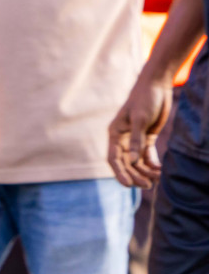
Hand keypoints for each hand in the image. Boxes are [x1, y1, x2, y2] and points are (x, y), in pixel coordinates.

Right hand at [109, 71, 171, 187]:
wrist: (156, 88)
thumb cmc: (144, 100)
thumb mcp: (140, 120)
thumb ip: (136, 141)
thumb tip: (132, 161)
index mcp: (115, 133)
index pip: (113, 158)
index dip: (119, 172)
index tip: (128, 185)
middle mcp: (122, 139)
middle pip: (126, 163)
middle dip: (136, 175)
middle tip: (148, 185)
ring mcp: (134, 139)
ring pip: (137, 162)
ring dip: (145, 171)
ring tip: (157, 178)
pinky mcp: (146, 138)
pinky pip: (147, 156)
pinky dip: (153, 164)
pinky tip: (159, 170)